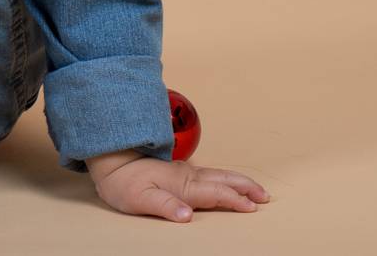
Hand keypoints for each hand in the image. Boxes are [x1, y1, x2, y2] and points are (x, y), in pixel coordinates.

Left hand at [92, 153, 271, 222]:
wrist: (110, 160)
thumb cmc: (123, 183)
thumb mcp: (140, 199)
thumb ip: (165, 206)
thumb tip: (187, 216)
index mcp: (183, 185)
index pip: (215, 193)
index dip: (235, 200)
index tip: (252, 207)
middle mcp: (187, 176)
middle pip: (223, 180)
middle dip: (246, 187)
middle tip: (265, 196)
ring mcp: (184, 172)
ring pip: (218, 175)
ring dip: (239, 181)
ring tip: (255, 189)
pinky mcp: (179, 171)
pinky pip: (210, 174)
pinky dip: (225, 178)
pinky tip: (227, 182)